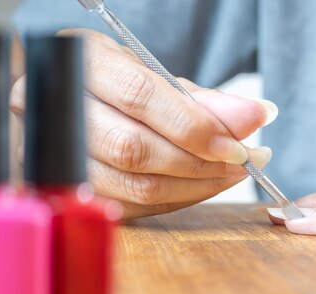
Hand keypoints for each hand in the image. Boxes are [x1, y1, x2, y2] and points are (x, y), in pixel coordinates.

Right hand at [10, 29, 275, 217]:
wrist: (65, 102)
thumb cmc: (113, 83)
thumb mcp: (152, 73)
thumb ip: (201, 98)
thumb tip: (254, 116)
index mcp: (83, 65)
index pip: (141, 97)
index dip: (196, 126)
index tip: (240, 144)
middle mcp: (62, 113)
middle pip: (136, 150)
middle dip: (203, 161)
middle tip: (247, 160)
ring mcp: (62, 159)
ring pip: (137, 187)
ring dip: (198, 186)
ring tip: (234, 173)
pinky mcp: (78, 194)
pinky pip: (137, 207)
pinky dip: (180, 199)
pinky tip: (205, 184)